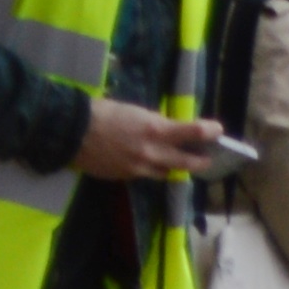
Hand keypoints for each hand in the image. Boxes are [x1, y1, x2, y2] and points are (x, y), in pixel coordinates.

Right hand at [72, 99, 228, 182]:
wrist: (71, 132)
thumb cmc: (102, 113)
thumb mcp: (134, 112)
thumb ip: (154, 123)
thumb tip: (167, 129)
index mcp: (156, 130)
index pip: (192, 132)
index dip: (209, 131)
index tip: (218, 130)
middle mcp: (152, 152)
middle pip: (187, 162)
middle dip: (200, 161)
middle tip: (207, 159)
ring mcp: (139, 168)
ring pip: (166, 172)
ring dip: (174, 167)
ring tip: (178, 162)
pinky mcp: (125, 177)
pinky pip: (144, 174)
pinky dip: (149, 169)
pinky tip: (146, 162)